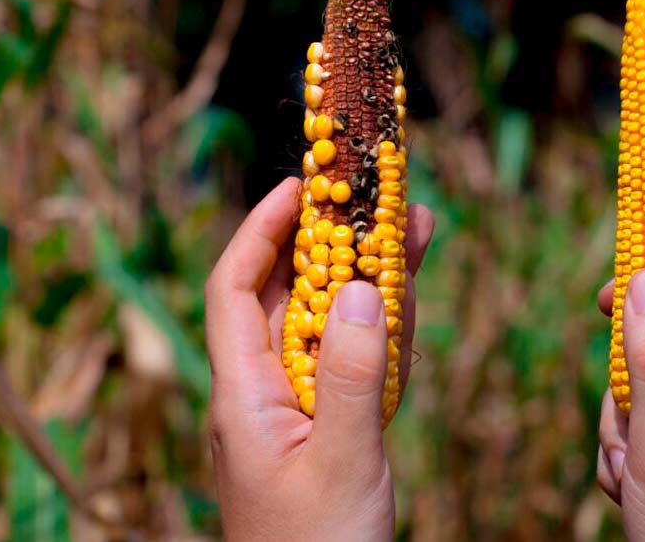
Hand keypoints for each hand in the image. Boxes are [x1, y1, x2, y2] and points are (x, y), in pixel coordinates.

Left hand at [204, 177, 433, 540]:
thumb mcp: (342, 461)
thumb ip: (353, 374)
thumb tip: (361, 285)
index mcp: (243, 397)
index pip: (233, 291)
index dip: (260, 230)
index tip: (299, 184)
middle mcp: (262, 394)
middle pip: (286, 297)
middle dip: (330, 242)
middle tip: (374, 195)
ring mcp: (296, 412)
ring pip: (326, 326)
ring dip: (366, 277)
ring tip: (411, 228)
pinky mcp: (326, 430)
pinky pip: (350, 364)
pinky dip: (379, 327)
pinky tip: (406, 294)